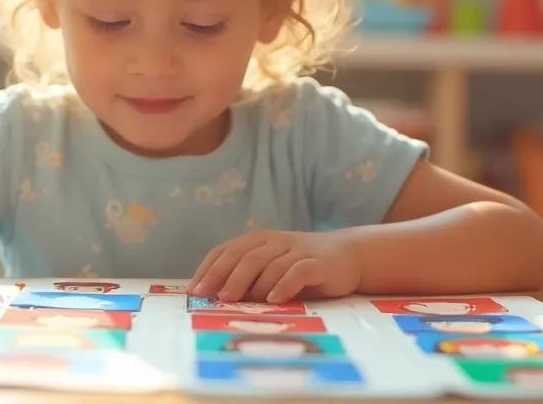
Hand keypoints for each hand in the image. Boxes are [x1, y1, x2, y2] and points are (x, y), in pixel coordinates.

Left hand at [188, 229, 360, 303]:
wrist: (347, 256)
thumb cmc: (300, 267)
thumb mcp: (271, 267)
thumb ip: (248, 278)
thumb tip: (214, 297)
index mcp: (258, 240)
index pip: (226, 250)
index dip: (209, 269)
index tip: (195, 290)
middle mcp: (275, 241)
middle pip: (245, 256)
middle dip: (225, 276)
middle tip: (213, 297)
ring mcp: (297, 250)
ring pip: (269, 265)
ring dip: (251, 284)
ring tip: (236, 301)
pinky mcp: (318, 263)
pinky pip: (298, 272)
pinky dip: (284, 285)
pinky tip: (274, 299)